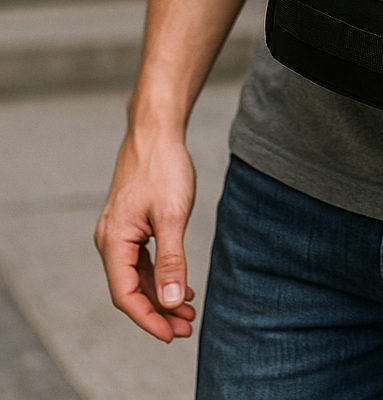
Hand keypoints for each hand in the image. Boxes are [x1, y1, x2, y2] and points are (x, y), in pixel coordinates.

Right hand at [94, 127, 197, 341]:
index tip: (172, 334)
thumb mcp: (172, 215)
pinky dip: (159, 276)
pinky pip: (141, 261)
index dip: (148, 319)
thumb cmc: (163, 167)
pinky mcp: (130, 225)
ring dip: (161, 296)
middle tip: (187, 327)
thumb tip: (173, 301)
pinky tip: (181, 285)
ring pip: (136, 277)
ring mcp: (119, 233)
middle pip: (130, 290)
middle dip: (158, 311)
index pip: (125, 295)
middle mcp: (110, 241)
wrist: (156, 132)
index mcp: (114, 241)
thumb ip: (171, 260)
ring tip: (188, 312)